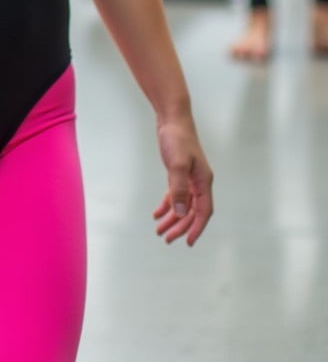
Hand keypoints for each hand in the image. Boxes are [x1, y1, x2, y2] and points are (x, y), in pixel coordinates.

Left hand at [153, 116, 213, 245]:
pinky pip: (175, 195)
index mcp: (203, 181)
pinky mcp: (179, 173)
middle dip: (180, 227)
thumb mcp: (177, 164)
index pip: (204, 211)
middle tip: (166, 239)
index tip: (188, 243)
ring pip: (182, 205)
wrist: (172, 118)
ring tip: (159, 231)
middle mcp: (199, 182)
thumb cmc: (177, 138)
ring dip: (172, 219)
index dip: (197, 228)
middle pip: (192, 211)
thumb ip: (179, 188)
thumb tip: (180, 213)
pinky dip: (167, 205)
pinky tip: (157, 214)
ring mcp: (189, 178)